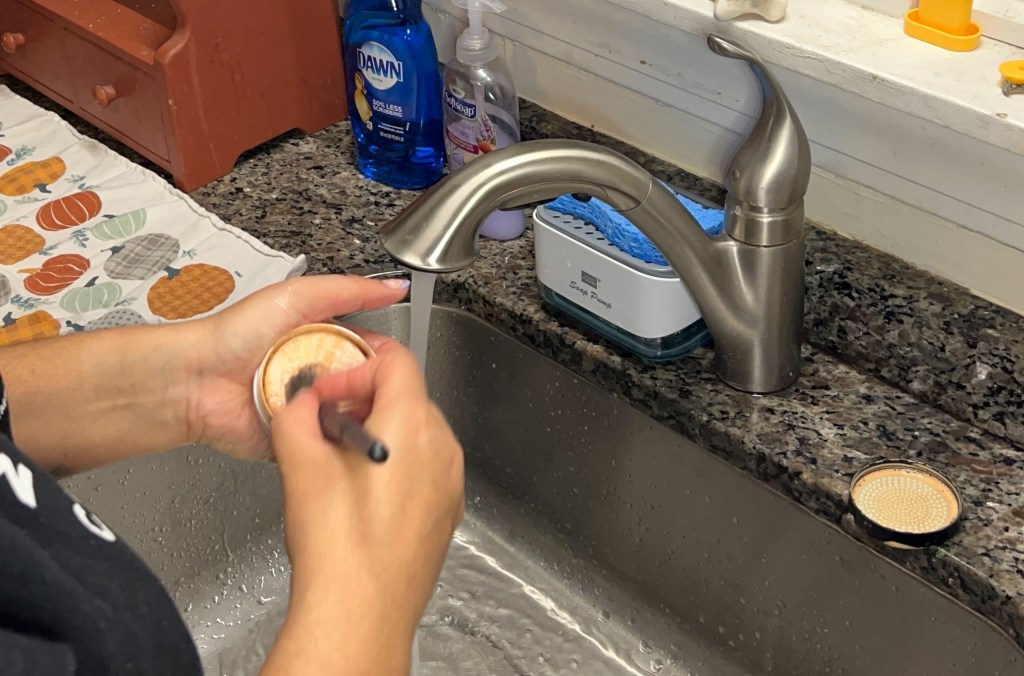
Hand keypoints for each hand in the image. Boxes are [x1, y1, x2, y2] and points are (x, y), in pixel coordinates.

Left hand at [184, 275, 408, 460]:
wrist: (198, 381)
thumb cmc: (236, 334)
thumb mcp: (300, 297)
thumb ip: (350, 291)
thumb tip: (394, 287)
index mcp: (319, 339)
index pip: (367, 348)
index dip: (384, 353)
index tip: (397, 359)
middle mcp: (314, 374)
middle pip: (363, 384)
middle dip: (373, 386)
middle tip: (379, 387)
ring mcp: (305, 407)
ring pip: (350, 415)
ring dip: (355, 412)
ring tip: (360, 408)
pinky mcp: (296, 437)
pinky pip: (326, 442)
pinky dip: (332, 437)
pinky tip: (339, 429)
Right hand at [262, 339, 463, 675]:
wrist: (359, 617)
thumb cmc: (339, 549)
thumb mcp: (300, 465)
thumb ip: (296, 415)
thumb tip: (300, 403)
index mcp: (413, 424)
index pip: (396, 361)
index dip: (355, 362)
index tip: (326, 384)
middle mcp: (442, 448)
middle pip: (406, 395)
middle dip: (361, 399)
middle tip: (323, 419)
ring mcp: (448, 482)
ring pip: (415, 433)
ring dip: (376, 432)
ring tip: (335, 458)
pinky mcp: (444, 512)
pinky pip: (422, 468)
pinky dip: (392, 464)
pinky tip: (357, 492)